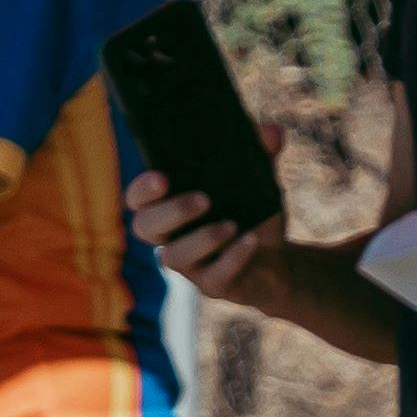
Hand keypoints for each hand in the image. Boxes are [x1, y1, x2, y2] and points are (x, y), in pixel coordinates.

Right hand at [115, 168, 287, 311]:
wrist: (277, 260)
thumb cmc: (253, 214)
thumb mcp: (259, 180)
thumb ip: (261, 153)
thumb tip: (270, 130)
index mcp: (170, 206)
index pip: (138, 199)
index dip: (142, 190)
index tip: (161, 178)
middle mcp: (170, 237)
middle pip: (145, 227)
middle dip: (171, 212)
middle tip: (203, 199)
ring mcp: (190, 265)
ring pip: (174, 257)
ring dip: (202, 239)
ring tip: (231, 225)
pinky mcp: (213, 286)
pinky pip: (214, 277)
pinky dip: (232, 258)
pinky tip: (250, 240)